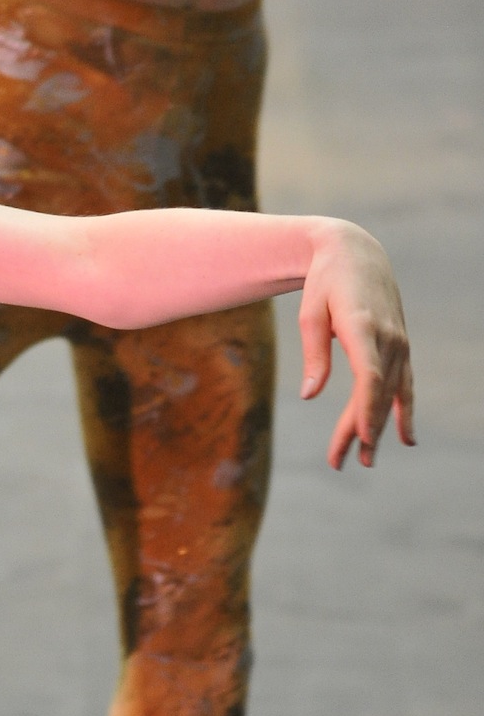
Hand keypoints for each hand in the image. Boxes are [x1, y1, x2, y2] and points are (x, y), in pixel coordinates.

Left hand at [298, 220, 414, 467]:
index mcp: (363, 328)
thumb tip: (310, 395)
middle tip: (338, 463)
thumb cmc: (325, 282)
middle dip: (359, 431)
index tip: (362, 438)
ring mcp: (398, 343)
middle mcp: (388, 338)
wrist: (355, 252)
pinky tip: (405, 438)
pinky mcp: (400, 346)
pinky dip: (403, 411)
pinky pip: (404, 385)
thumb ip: (314, 354)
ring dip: (377, 428)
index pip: (370, 377)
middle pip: (376, 393)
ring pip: (389, 394)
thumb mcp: (310, 312)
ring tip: (364, 460)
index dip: (367, 410)